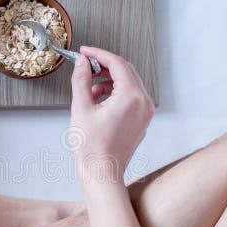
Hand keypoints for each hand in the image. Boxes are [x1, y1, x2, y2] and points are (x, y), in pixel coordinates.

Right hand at [68, 46, 154, 184]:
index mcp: (131, 97)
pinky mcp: (142, 121)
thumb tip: (82, 62)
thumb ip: (81, 80)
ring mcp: (145, 113)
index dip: (98, 54)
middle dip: (104, 66)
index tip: (84, 52)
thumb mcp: (81, 108)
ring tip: (88, 90)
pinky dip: (115, 93)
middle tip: (85, 66)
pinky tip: (98, 102)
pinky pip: (131, 97)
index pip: (117, 64)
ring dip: (109, 81)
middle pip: (126, 71)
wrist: (102, 173)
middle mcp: (144, 103)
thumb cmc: (92, 148)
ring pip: (128, 84)